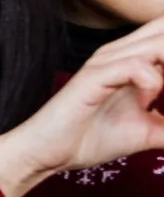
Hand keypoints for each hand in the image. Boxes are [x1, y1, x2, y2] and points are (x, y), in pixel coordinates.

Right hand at [0, 19, 163, 196]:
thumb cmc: (87, 139)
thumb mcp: (145, 132)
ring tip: (162, 96)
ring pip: (159, 43)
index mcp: (132, 58)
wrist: (46, 153)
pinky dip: (153, 82)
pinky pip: (136, 66)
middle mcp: (120, 52)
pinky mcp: (93, 77)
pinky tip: (146, 102)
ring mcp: (105, 62)